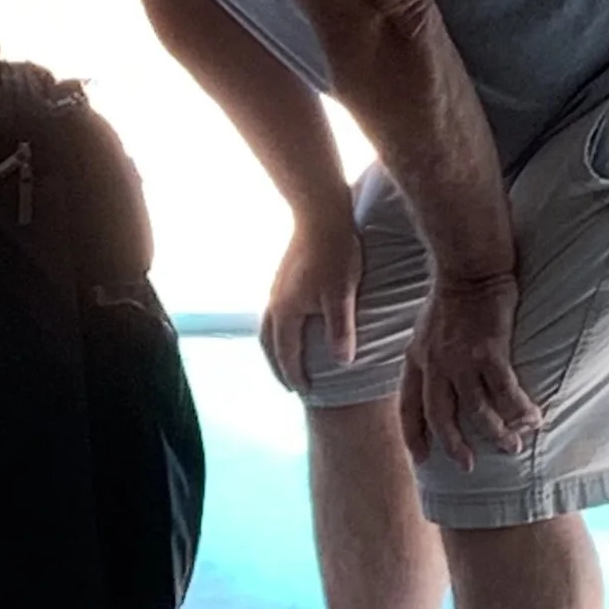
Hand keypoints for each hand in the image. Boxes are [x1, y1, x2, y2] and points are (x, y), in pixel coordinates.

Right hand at [259, 214, 361, 392]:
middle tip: (289, 386)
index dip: (296, 375)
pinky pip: (273, 313)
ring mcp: (276, 288)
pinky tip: (291, 324)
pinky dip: (277, 329)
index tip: (304, 394)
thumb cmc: (336, 253)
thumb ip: (341, 330)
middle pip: (269, 344)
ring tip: (285, 359)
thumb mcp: (342, 295)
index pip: (287, 353)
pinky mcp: (282, 276)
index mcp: (286, 311)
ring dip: (274, 348)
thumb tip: (342, 363)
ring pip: (267, 327)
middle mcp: (275, 302)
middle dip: (279, 367)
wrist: (320, 213)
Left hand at [399, 273, 541, 470]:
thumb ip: (429, 356)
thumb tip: (437, 380)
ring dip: (497, 433)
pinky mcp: (489, 351)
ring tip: (513, 446)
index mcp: (415, 358)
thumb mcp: (426, 329)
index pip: (408, 406)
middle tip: (468, 466)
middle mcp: (434, 363)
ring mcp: (461, 359)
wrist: (469, 266)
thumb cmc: (454, 296)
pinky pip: (506, 392)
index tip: (421, 459)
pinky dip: (520, 410)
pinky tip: (535, 419)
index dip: (413, 435)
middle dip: (454, 446)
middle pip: (439, 417)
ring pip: (477, 411)